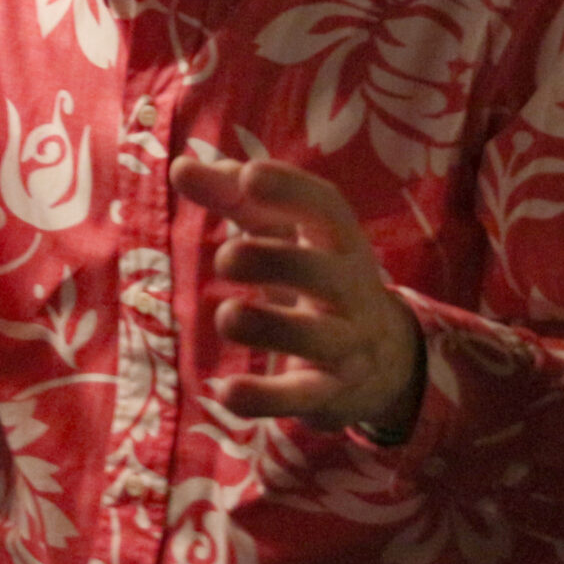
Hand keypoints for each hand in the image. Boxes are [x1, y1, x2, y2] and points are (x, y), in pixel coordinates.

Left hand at [171, 156, 423, 434]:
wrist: (382, 362)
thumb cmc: (315, 277)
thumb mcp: (283, 234)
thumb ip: (233, 198)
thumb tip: (181, 165)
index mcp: (338, 241)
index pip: (326, 207)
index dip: (290, 190)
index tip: (249, 175)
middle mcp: (350, 289)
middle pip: (324, 273)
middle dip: (275, 262)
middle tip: (225, 258)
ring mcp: (345, 343)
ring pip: (317, 338)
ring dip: (269, 326)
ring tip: (227, 317)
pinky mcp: (329, 392)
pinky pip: (301, 397)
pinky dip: (264, 398)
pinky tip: (225, 394)